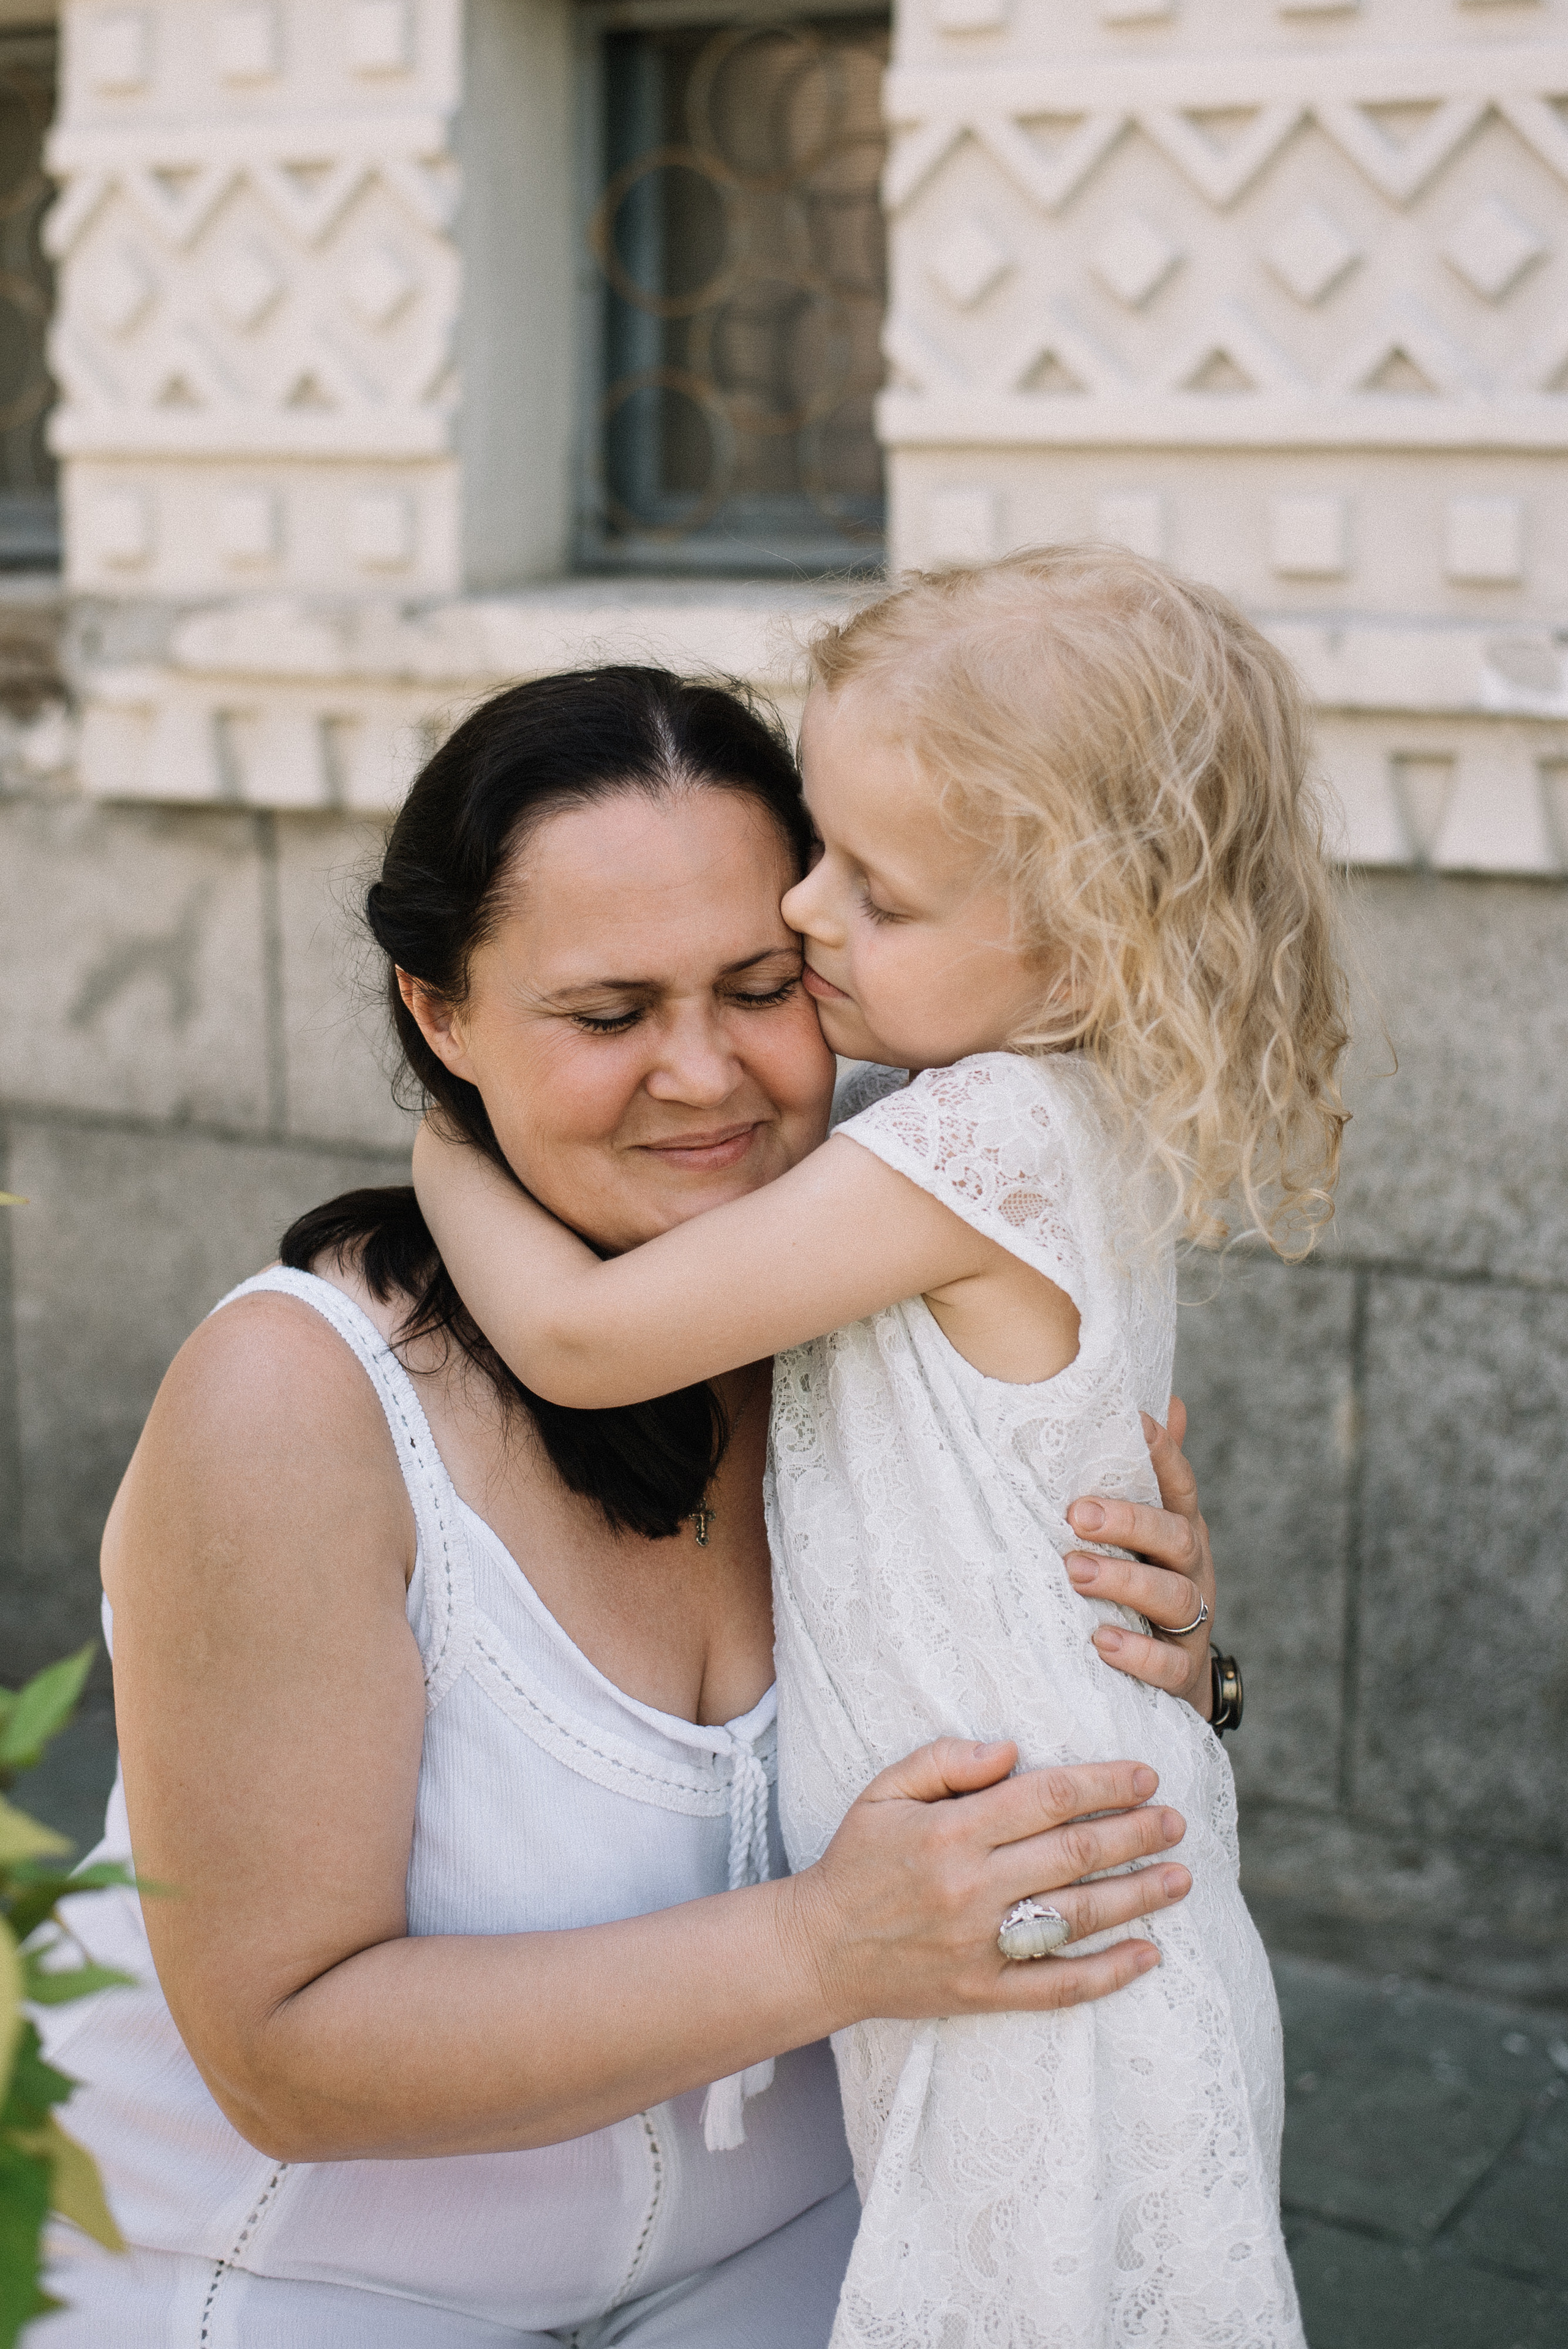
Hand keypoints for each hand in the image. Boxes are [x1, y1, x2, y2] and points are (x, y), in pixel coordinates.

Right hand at [796, 1739, 1190, 2027]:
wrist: (817, 1949)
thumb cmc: (856, 1859)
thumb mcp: (883, 1790)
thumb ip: (946, 1758)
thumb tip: (1012, 1749)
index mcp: (951, 1832)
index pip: (1046, 1799)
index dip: (1103, 1784)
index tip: (1146, 1776)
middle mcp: (972, 1888)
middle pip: (1074, 1855)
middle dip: (1135, 1833)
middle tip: (1175, 1820)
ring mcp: (980, 1945)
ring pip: (1077, 1917)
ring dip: (1138, 1895)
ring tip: (1180, 1876)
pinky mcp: (983, 1991)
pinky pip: (1057, 1986)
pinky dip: (1108, 1973)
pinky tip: (1149, 1954)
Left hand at [1063, 1397, 1215, 1717]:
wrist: (1173, 1685)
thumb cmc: (1145, 1588)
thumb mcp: (1146, 1534)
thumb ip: (1149, 1476)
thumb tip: (1165, 1403)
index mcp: (1181, 1532)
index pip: (1180, 1486)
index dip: (1163, 1453)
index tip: (1134, 1422)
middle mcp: (1192, 1572)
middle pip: (1176, 1537)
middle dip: (1130, 1522)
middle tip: (1076, 1514)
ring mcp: (1192, 1625)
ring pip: (1174, 1598)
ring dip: (1125, 1582)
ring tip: (1076, 1572)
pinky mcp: (1181, 1673)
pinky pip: (1169, 1665)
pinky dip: (1138, 1654)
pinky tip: (1102, 1642)